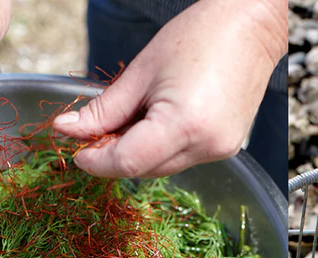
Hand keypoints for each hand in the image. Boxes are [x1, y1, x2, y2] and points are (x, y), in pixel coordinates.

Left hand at [53, 0, 285, 177]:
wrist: (250, 26)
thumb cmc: (198, 37)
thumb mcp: (140, 73)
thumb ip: (103, 110)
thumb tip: (67, 131)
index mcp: (184, 124)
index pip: (127, 163)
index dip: (96, 162)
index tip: (77, 152)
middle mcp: (206, 145)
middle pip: (143, 170)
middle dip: (112, 156)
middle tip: (95, 131)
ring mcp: (219, 150)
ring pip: (160, 167)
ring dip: (135, 153)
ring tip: (129, 118)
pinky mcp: (225, 148)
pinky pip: (180, 158)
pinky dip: (158, 148)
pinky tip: (153, 121)